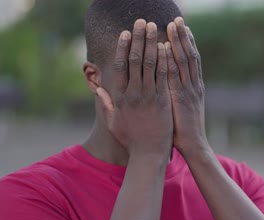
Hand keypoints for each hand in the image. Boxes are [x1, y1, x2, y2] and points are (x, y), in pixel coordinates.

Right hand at [96, 20, 172, 155]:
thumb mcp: (113, 122)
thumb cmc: (131, 139)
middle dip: (138, 39)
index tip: (125, 33)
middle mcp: (134, 93)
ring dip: (152, 43)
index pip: (120, 66)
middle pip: (135, 60)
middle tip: (141, 22)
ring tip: (154, 27)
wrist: (149, 154)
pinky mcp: (163, 100)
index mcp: (121, 97)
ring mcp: (150, 96)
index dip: (122, 47)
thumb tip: (97, 89)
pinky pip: (164, 76)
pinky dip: (164, 60)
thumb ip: (106, 104)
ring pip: (150, 64)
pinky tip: (166, 46)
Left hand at [166, 17, 208, 155]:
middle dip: (183, 36)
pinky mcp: (181, 98)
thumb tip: (172, 86)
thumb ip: (178, 95)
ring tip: (173, 25)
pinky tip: (164, 46)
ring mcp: (188, 90)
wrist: (194, 146)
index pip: (191, 60)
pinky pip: (173, 75)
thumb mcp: (184, 109)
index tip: (182, 29)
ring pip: (183, 60)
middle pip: (189, 55)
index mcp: (194, 87)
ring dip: (178, 41)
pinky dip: (169, 59)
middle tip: (178, 19)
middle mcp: (193, 85)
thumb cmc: (185, 131)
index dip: (187, 43)